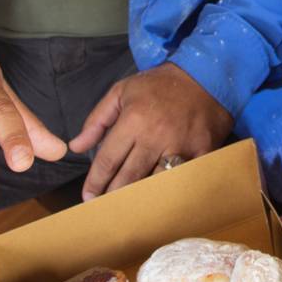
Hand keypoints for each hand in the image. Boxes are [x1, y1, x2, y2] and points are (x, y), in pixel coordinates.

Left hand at [71, 63, 233, 199]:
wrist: (205, 73)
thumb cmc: (160, 84)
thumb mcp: (122, 91)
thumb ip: (97, 119)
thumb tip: (76, 146)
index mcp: (133, 120)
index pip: (108, 160)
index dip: (95, 182)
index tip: (88, 197)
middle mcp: (155, 136)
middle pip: (128, 177)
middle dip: (113, 195)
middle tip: (104, 208)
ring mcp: (181, 145)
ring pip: (155, 182)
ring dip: (139, 195)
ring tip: (128, 206)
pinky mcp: (202, 150)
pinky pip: (183, 178)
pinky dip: (171, 189)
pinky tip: (160, 199)